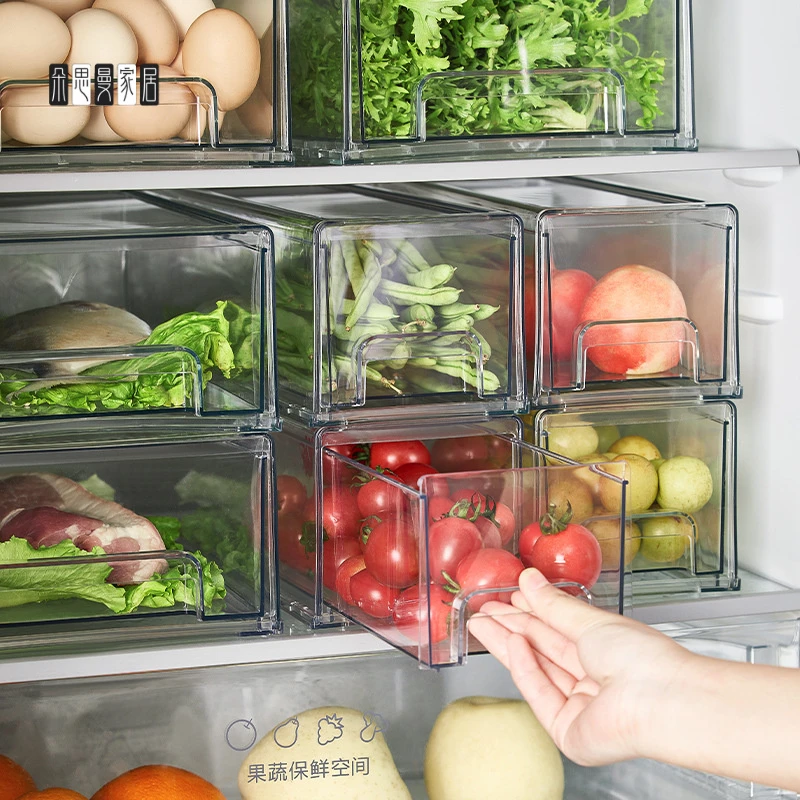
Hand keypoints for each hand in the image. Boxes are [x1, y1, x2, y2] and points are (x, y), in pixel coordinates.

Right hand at [468, 568, 696, 766]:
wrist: (661, 700)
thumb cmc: (643, 659)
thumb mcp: (590, 621)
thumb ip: (554, 604)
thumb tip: (529, 580)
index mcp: (605, 653)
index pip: (558, 631)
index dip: (530, 612)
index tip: (507, 596)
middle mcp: (593, 681)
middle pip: (543, 650)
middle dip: (511, 628)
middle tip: (483, 610)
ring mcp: (580, 708)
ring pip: (536, 671)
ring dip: (508, 644)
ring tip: (483, 622)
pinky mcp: (569, 732)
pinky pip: (540, 695)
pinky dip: (524, 668)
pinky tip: (511, 643)